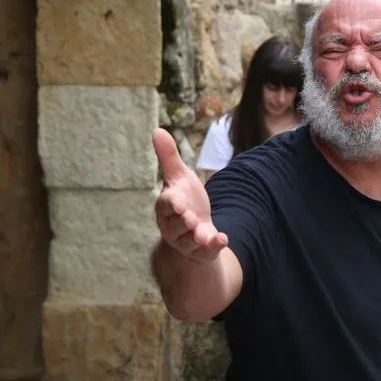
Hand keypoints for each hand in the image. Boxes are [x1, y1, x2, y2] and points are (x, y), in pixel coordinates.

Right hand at [152, 128, 227, 261]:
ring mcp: (187, 241)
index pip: (166, 205)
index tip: (179, 203)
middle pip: (176, 225)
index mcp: (167, 207)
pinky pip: (206, 251)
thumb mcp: (179, 177)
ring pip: (188, 240)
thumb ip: (169, 157)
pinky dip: (214, 245)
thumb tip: (157, 130)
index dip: (172, 204)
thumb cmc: (185, 200)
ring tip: (202, 234)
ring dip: (196, 236)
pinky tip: (222, 238)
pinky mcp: (201, 251)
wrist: (197, 228)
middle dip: (183, 222)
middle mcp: (173, 226)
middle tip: (190, 219)